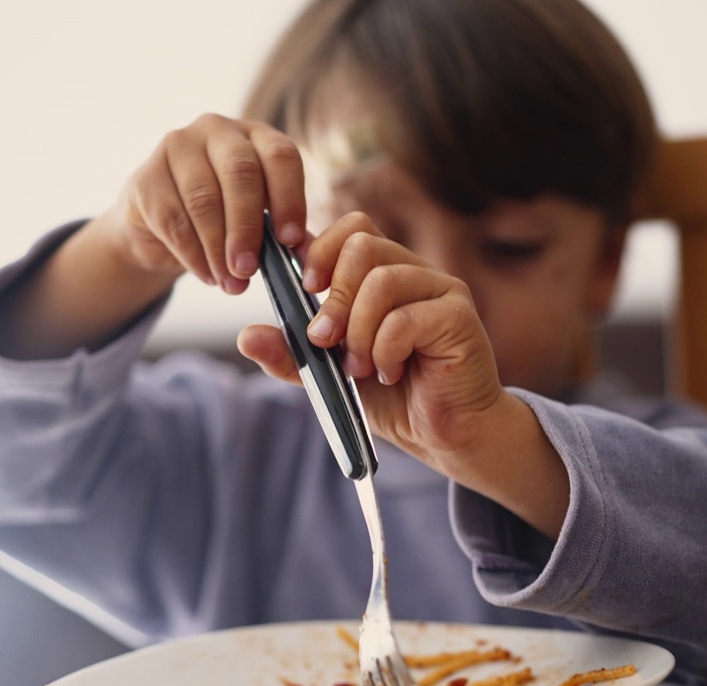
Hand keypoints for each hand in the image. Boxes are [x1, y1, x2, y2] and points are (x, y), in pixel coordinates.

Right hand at [99, 113, 308, 292]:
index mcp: (257, 136)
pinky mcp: (146, 176)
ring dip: (218, 249)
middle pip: (240, 173)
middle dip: (247, 228)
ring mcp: (177, 147)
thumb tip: (310, 257)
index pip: (281, 155)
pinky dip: (193, 255)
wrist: (161, 227)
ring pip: (203, 199)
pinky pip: (173, 219)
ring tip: (232, 283)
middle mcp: (217, 130)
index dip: (289, 198)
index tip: (290, 240)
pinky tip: (208, 275)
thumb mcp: (260, 222)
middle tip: (251, 270)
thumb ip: (287, 235)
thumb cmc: (224, 219)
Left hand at [238, 212, 504, 466]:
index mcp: (383, 274)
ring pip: (382, 280)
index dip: (320, 250)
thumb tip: (247, 336)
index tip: (306, 288)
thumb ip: (293, 354)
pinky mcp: (459, 316)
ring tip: (362, 367)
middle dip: (334, 298)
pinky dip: (385, 351)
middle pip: (361, 244)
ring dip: (359, 330)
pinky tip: (391, 373)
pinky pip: (405, 318)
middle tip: (327, 342)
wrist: (444, 436)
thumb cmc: (395, 399)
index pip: (350, 228)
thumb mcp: (330, 376)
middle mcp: (413, 272)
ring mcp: (440, 289)